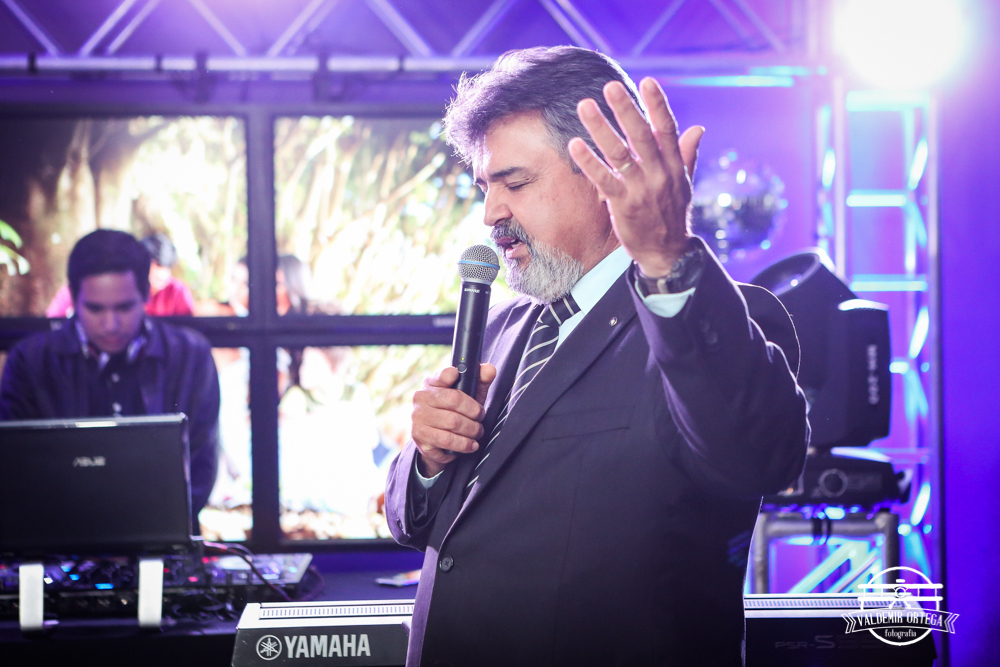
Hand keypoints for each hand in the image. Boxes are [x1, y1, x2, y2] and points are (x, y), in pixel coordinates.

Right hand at [411, 363, 496, 477]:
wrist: (434, 441)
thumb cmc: (454, 412)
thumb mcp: (468, 395)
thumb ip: (480, 381)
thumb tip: (489, 369)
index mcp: (432, 383)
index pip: (441, 375)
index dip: (449, 374)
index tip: (456, 375)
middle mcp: (421, 397)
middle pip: (454, 399)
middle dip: (474, 411)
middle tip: (481, 418)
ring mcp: (418, 417)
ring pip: (453, 422)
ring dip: (471, 430)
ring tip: (477, 433)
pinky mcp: (419, 436)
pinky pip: (447, 440)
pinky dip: (464, 444)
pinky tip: (471, 445)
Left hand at [568, 77, 704, 276]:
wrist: (666, 252)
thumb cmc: (672, 213)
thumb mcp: (684, 183)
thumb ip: (687, 154)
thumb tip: (698, 128)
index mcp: (674, 165)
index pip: (667, 129)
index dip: (658, 104)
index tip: (648, 81)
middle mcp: (659, 174)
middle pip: (642, 135)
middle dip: (626, 109)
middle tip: (610, 87)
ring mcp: (641, 189)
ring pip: (619, 153)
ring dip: (601, 128)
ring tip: (585, 106)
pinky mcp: (623, 205)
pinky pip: (603, 180)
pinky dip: (589, 162)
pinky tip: (575, 145)